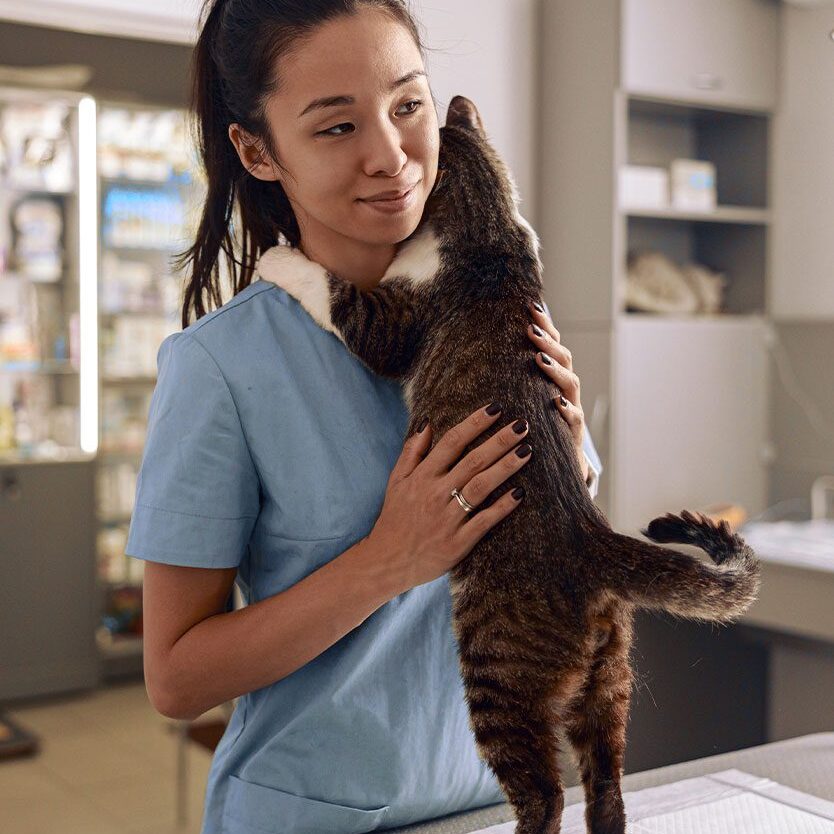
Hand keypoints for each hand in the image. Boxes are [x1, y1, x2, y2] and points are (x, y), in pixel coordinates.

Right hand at [368, 404, 532, 594]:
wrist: (387, 561)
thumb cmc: (395, 518)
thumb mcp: (396, 481)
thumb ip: (412, 452)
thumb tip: (428, 423)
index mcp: (422, 477)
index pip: (452, 442)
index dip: (474, 424)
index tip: (495, 408)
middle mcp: (435, 494)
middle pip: (473, 461)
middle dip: (499, 441)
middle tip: (522, 425)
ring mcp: (448, 518)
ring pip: (481, 487)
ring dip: (505, 467)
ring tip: (526, 451)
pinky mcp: (458, 542)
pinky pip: (484, 521)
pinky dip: (502, 507)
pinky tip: (520, 493)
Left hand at [526, 302, 588, 481]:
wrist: (558, 470)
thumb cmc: (533, 431)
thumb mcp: (522, 403)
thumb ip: (511, 380)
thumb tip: (482, 350)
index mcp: (552, 380)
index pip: (552, 346)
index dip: (545, 326)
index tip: (530, 307)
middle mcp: (565, 391)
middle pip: (563, 358)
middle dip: (548, 342)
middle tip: (530, 329)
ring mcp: (572, 411)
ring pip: (571, 384)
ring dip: (555, 370)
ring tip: (539, 359)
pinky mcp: (574, 436)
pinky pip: (574, 420)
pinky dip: (567, 411)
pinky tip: (557, 404)